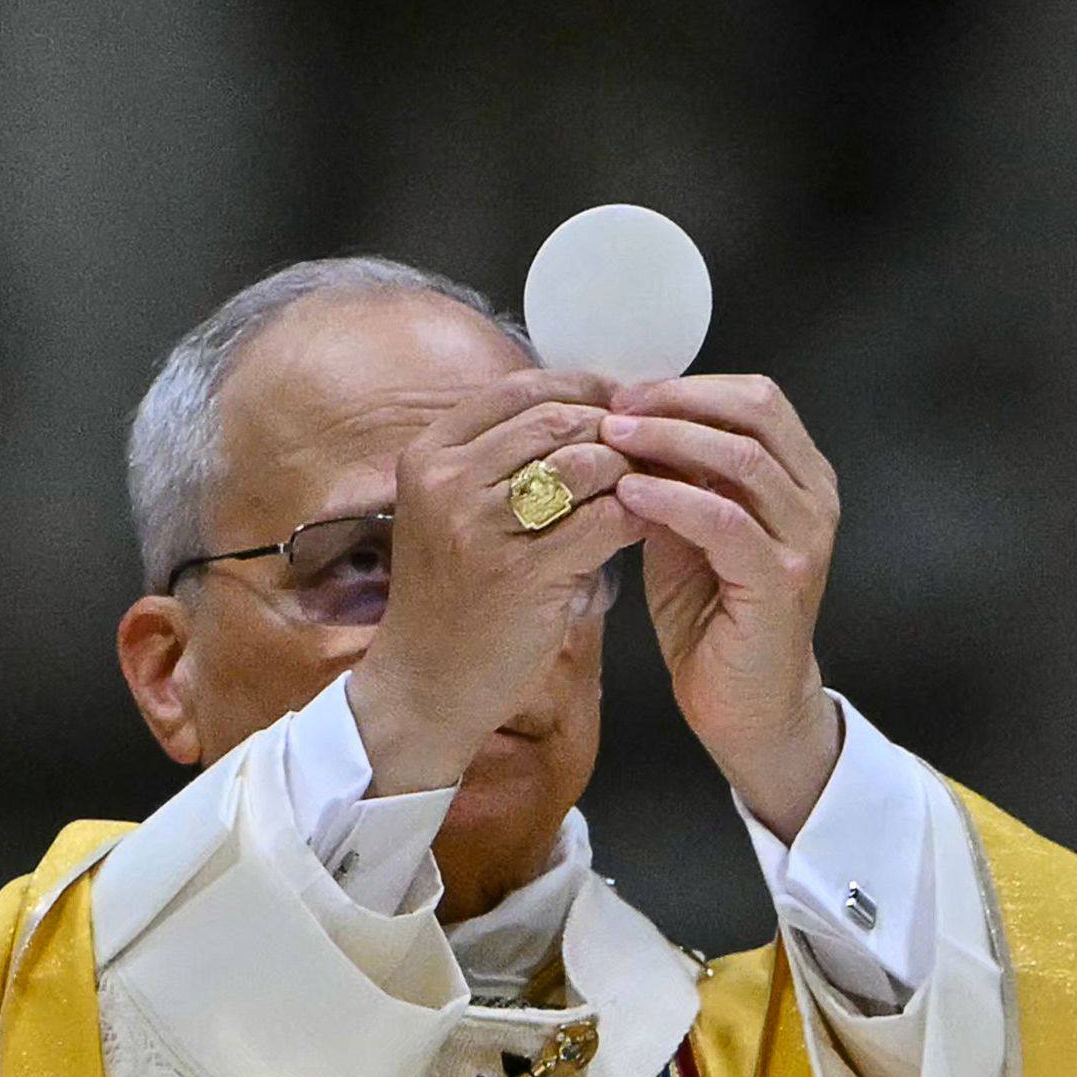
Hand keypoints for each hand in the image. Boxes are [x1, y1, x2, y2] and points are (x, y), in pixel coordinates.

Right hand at [350, 369, 644, 794]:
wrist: (423, 687)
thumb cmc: (451, 600)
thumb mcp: (451, 513)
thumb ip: (500, 460)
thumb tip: (586, 411)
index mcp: (429, 454)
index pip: (520, 388)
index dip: (583, 388)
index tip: (623, 403)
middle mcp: (448, 481)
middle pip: (557, 418)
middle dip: (614, 429)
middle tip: (652, 447)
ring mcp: (482, 527)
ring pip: (585, 463)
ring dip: (630, 471)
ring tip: (653, 487)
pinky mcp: (524, 575)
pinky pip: (605, 521)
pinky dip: (638, 516)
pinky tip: (650, 525)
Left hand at [605, 376, 842, 838]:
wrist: (745, 706)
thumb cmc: (714, 619)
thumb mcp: (689, 530)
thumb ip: (675, 478)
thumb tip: (627, 423)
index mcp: (799, 477)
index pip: (755, 398)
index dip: (689, 385)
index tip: (626, 391)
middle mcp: (813, 500)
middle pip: (755, 412)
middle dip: (678, 401)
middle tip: (617, 406)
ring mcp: (803, 540)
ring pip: (742, 458)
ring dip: (669, 440)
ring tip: (613, 439)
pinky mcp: (779, 582)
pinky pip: (724, 521)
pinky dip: (672, 498)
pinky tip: (629, 493)